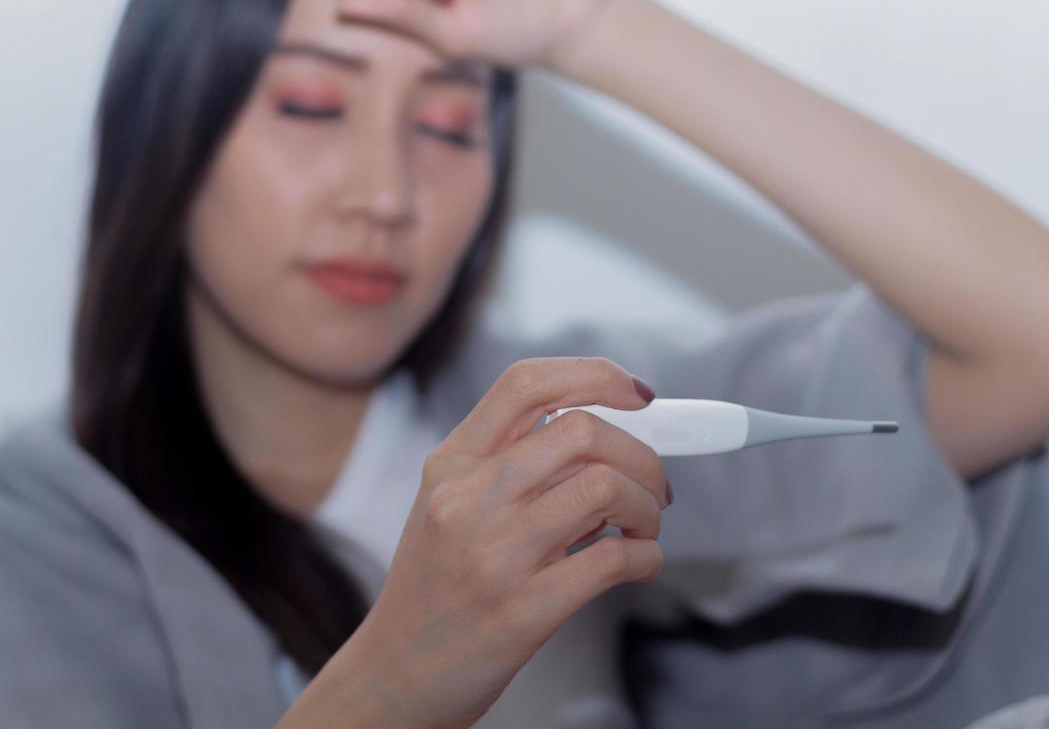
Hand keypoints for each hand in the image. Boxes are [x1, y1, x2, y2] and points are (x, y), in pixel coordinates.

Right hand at [353, 357, 670, 728]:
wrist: (395, 674)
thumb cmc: (435, 587)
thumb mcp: (449, 505)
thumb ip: (512, 464)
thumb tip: (611, 436)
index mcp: (451, 462)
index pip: (526, 383)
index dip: (595, 375)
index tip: (638, 395)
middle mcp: (467, 498)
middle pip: (582, 430)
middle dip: (641, 453)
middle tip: (654, 483)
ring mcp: (494, 553)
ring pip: (604, 486)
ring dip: (647, 505)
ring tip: (643, 526)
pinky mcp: (524, 610)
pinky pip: (614, 559)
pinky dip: (647, 556)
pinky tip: (638, 563)